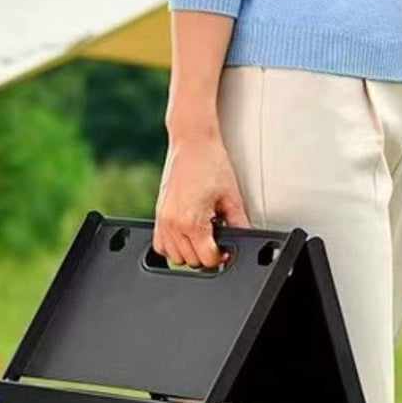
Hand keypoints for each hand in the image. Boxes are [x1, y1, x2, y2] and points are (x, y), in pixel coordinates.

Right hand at [154, 130, 249, 267]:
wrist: (192, 141)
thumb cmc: (211, 162)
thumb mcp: (232, 197)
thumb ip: (239, 224)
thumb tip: (244, 240)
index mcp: (191, 221)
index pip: (206, 259)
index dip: (220, 257)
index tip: (226, 250)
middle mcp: (173, 224)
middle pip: (191, 261)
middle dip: (206, 254)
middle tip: (216, 239)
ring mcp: (163, 220)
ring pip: (175, 257)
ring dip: (190, 252)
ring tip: (202, 236)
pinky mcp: (158, 215)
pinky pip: (160, 245)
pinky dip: (173, 246)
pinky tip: (186, 235)